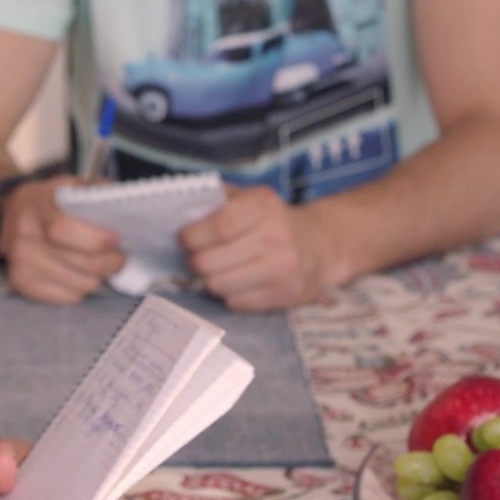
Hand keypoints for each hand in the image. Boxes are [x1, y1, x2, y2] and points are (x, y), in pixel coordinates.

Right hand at [0, 176, 126, 304]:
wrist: (10, 214)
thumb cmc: (51, 201)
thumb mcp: (72, 185)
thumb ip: (97, 194)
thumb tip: (126, 215)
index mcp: (38, 204)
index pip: (62, 228)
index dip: (94, 238)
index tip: (115, 239)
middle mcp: (24, 235)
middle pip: (79, 262)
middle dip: (109, 262)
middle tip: (119, 257)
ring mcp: (20, 262)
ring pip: (80, 284)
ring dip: (97, 277)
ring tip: (99, 265)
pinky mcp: (21, 284)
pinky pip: (69, 297)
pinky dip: (80, 288)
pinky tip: (78, 273)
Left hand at [178, 185, 332, 310]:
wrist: (320, 244)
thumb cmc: (271, 219)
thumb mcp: (248, 197)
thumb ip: (216, 199)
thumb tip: (180, 214)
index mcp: (263, 204)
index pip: (219, 225)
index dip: (193, 236)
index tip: (182, 239)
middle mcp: (277, 235)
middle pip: (211, 261)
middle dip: (194, 261)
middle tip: (194, 258)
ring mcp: (285, 267)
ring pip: (220, 286)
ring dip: (210, 280)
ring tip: (215, 271)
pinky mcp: (288, 293)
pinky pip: (238, 303)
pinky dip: (230, 295)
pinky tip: (237, 282)